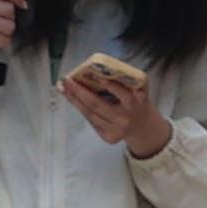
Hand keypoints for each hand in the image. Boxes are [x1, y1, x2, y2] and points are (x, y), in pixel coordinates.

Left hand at [59, 62, 174, 157]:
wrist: (142, 126)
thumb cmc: (137, 101)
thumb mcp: (139, 88)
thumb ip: (126, 80)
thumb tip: (98, 70)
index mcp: (136, 103)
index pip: (123, 94)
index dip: (110, 86)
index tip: (96, 77)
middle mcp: (125, 118)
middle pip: (98, 105)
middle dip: (79, 92)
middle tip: (66, 80)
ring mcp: (116, 130)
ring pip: (90, 114)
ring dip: (74, 100)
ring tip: (64, 88)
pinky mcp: (109, 137)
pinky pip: (92, 121)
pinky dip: (82, 109)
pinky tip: (73, 99)